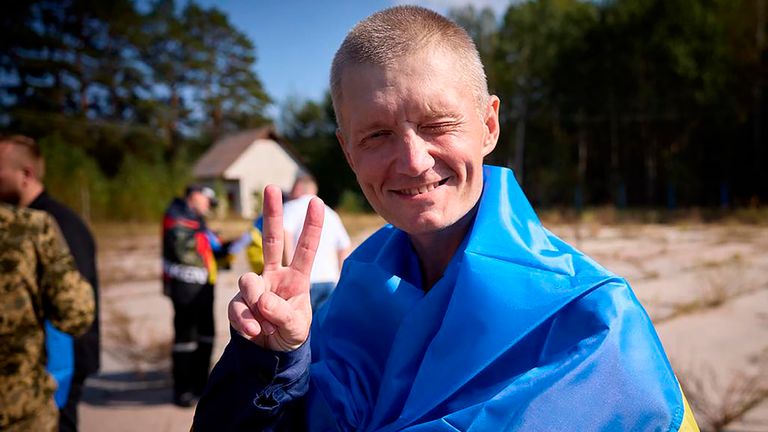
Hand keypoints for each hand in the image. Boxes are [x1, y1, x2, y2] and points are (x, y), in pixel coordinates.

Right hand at [228, 185, 323, 350]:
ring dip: (257, 307)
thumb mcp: (296, 327)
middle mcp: (275, 276)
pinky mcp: (239, 302)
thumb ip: (282, 314)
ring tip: (266, 327)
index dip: (311, 227)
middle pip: (272, 240)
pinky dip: (245, 322)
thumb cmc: (290, 334)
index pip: (306, 249)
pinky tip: (255, 333)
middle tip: (271, 187)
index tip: (316, 201)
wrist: (271, 355)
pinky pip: (237, 307)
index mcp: (297, 278)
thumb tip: (260, 299)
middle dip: (271, 213)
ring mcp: (255, 287)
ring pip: (248, 282)